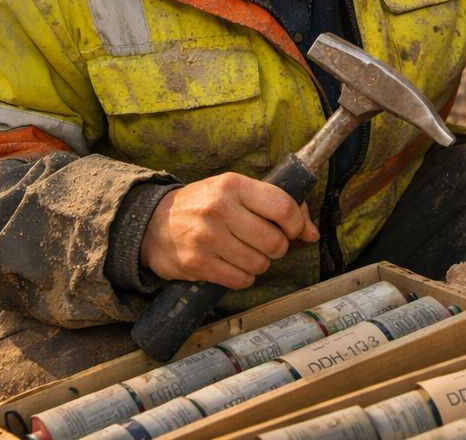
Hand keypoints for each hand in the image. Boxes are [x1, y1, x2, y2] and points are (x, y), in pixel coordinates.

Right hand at [140, 173, 319, 289]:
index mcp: (233, 185)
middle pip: (274, 241)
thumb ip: (275, 206)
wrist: (153, 223)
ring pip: (259, 263)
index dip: (296, 224)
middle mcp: (220, 209)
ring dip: (260, 264)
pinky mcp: (197, 263)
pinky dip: (244, 277)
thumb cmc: (203, 205)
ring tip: (246, 254)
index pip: (282, 207)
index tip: (293, 230)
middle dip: (278, 248)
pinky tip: (233, 266)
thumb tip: (312, 233)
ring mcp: (207, 237)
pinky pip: (240, 279)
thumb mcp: (235, 192)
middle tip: (267, 245)